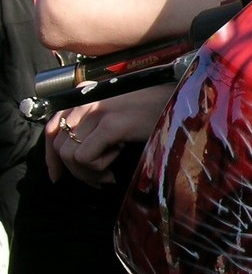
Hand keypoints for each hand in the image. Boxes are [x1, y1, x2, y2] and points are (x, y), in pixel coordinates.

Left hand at [45, 83, 174, 187]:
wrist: (178, 101)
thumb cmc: (151, 109)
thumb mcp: (115, 113)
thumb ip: (93, 125)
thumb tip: (73, 157)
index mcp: (85, 95)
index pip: (51, 128)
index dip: (51, 157)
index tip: (58, 175)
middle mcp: (86, 100)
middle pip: (58, 146)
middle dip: (75, 171)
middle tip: (100, 178)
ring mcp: (97, 111)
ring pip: (70, 156)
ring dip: (89, 172)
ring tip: (110, 170)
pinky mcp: (109, 125)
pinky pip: (85, 158)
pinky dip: (99, 167)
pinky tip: (118, 156)